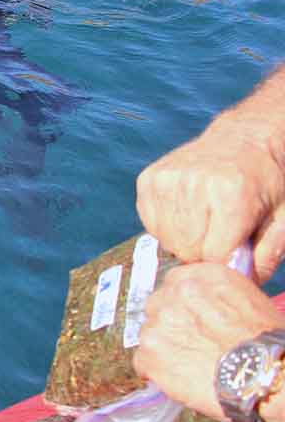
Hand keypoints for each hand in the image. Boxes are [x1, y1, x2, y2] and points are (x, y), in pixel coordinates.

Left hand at [133, 262, 284, 418]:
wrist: (266, 375)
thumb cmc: (267, 342)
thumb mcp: (248, 301)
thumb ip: (215, 296)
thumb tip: (203, 304)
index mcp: (200, 276)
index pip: (175, 282)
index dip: (183, 304)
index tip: (191, 318)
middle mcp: (174, 294)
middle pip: (158, 306)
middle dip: (172, 324)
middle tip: (192, 343)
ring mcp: (158, 323)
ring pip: (150, 334)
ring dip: (164, 348)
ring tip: (190, 364)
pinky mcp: (150, 354)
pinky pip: (143, 362)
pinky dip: (157, 372)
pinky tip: (180, 379)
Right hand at [137, 123, 284, 280]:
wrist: (244, 139)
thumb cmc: (268, 183)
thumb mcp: (283, 219)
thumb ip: (266, 255)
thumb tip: (241, 282)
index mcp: (233, 193)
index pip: (215, 255)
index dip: (227, 260)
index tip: (237, 249)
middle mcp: (194, 182)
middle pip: (188, 249)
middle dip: (205, 251)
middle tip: (222, 234)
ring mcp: (167, 179)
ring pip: (166, 239)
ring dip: (185, 240)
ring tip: (206, 223)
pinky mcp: (149, 179)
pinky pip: (151, 224)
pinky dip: (168, 226)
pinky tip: (188, 213)